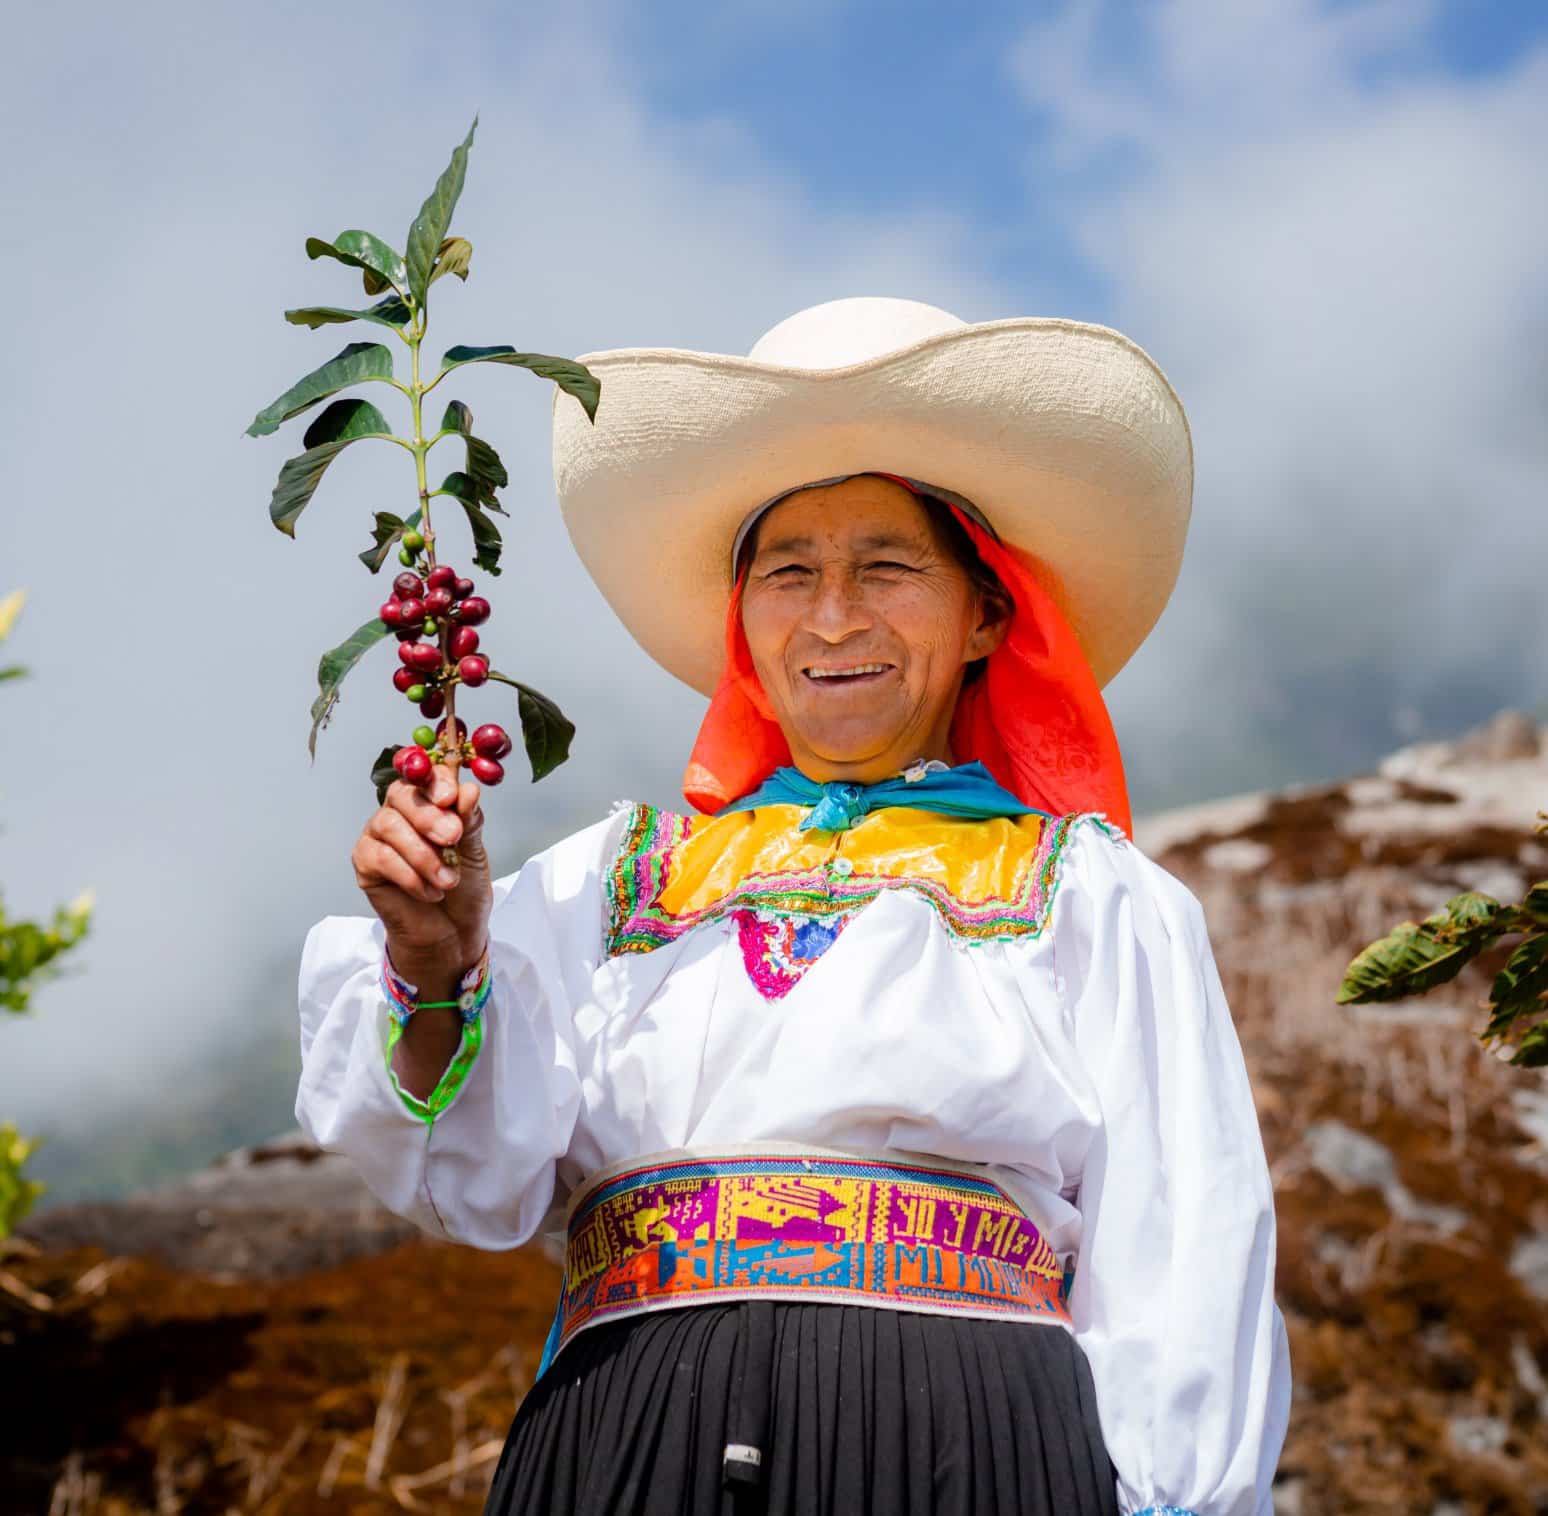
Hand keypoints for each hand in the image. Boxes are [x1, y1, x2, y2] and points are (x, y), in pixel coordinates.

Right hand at [351, 762, 491, 975]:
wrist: (453, 932)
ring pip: (389, 826)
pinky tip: (430, 893)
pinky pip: (381, 858)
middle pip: (401, 795)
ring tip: (448, 880)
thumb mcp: (474, 852)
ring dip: (423, 854)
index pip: (424, 775)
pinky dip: (410, 876)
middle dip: (429, 816)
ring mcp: (378, 837)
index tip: (450, 796)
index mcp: (427, 801)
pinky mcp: (365, 864)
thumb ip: (469, 821)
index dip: (434, 779)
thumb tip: (468, 790)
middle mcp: (398, 812)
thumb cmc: (463, 888)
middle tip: (453, 838)